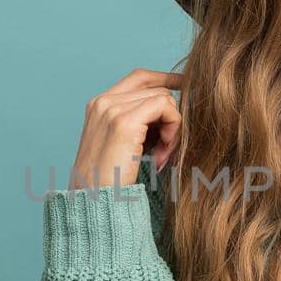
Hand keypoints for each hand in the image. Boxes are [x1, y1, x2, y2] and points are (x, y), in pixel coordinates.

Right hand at [68, 68, 183, 189]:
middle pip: (157, 88)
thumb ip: (142, 124)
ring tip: (163, 156)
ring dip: (173, 128)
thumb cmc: (111, 180)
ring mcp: (112, 109)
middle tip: (169, 149)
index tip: (187, 87)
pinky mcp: (124, 122)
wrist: (94, 202)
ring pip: (164, 98)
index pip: (140, 78)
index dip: (166, 79)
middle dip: (171, 116)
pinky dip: (173, 129)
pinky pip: (165, 107)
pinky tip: (163, 153)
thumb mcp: (124, 144)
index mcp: (99, 104)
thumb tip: (172, 110)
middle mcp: (103, 101)